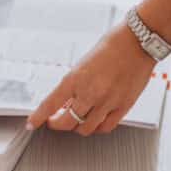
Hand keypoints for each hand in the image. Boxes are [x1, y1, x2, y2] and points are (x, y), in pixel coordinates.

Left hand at [25, 22, 153, 135]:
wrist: (138, 41)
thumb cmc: (113, 44)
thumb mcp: (85, 61)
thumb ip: (77, 82)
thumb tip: (68, 99)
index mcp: (76, 77)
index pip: (51, 103)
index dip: (38, 116)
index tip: (32, 123)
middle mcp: (90, 92)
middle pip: (67, 122)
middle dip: (58, 124)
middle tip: (56, 121)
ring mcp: (107, 102)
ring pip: (85, 128)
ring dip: (77, 126)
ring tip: (77, 119)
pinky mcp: (123, 107)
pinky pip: (106, 127)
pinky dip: (97, 127)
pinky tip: (95, 121)